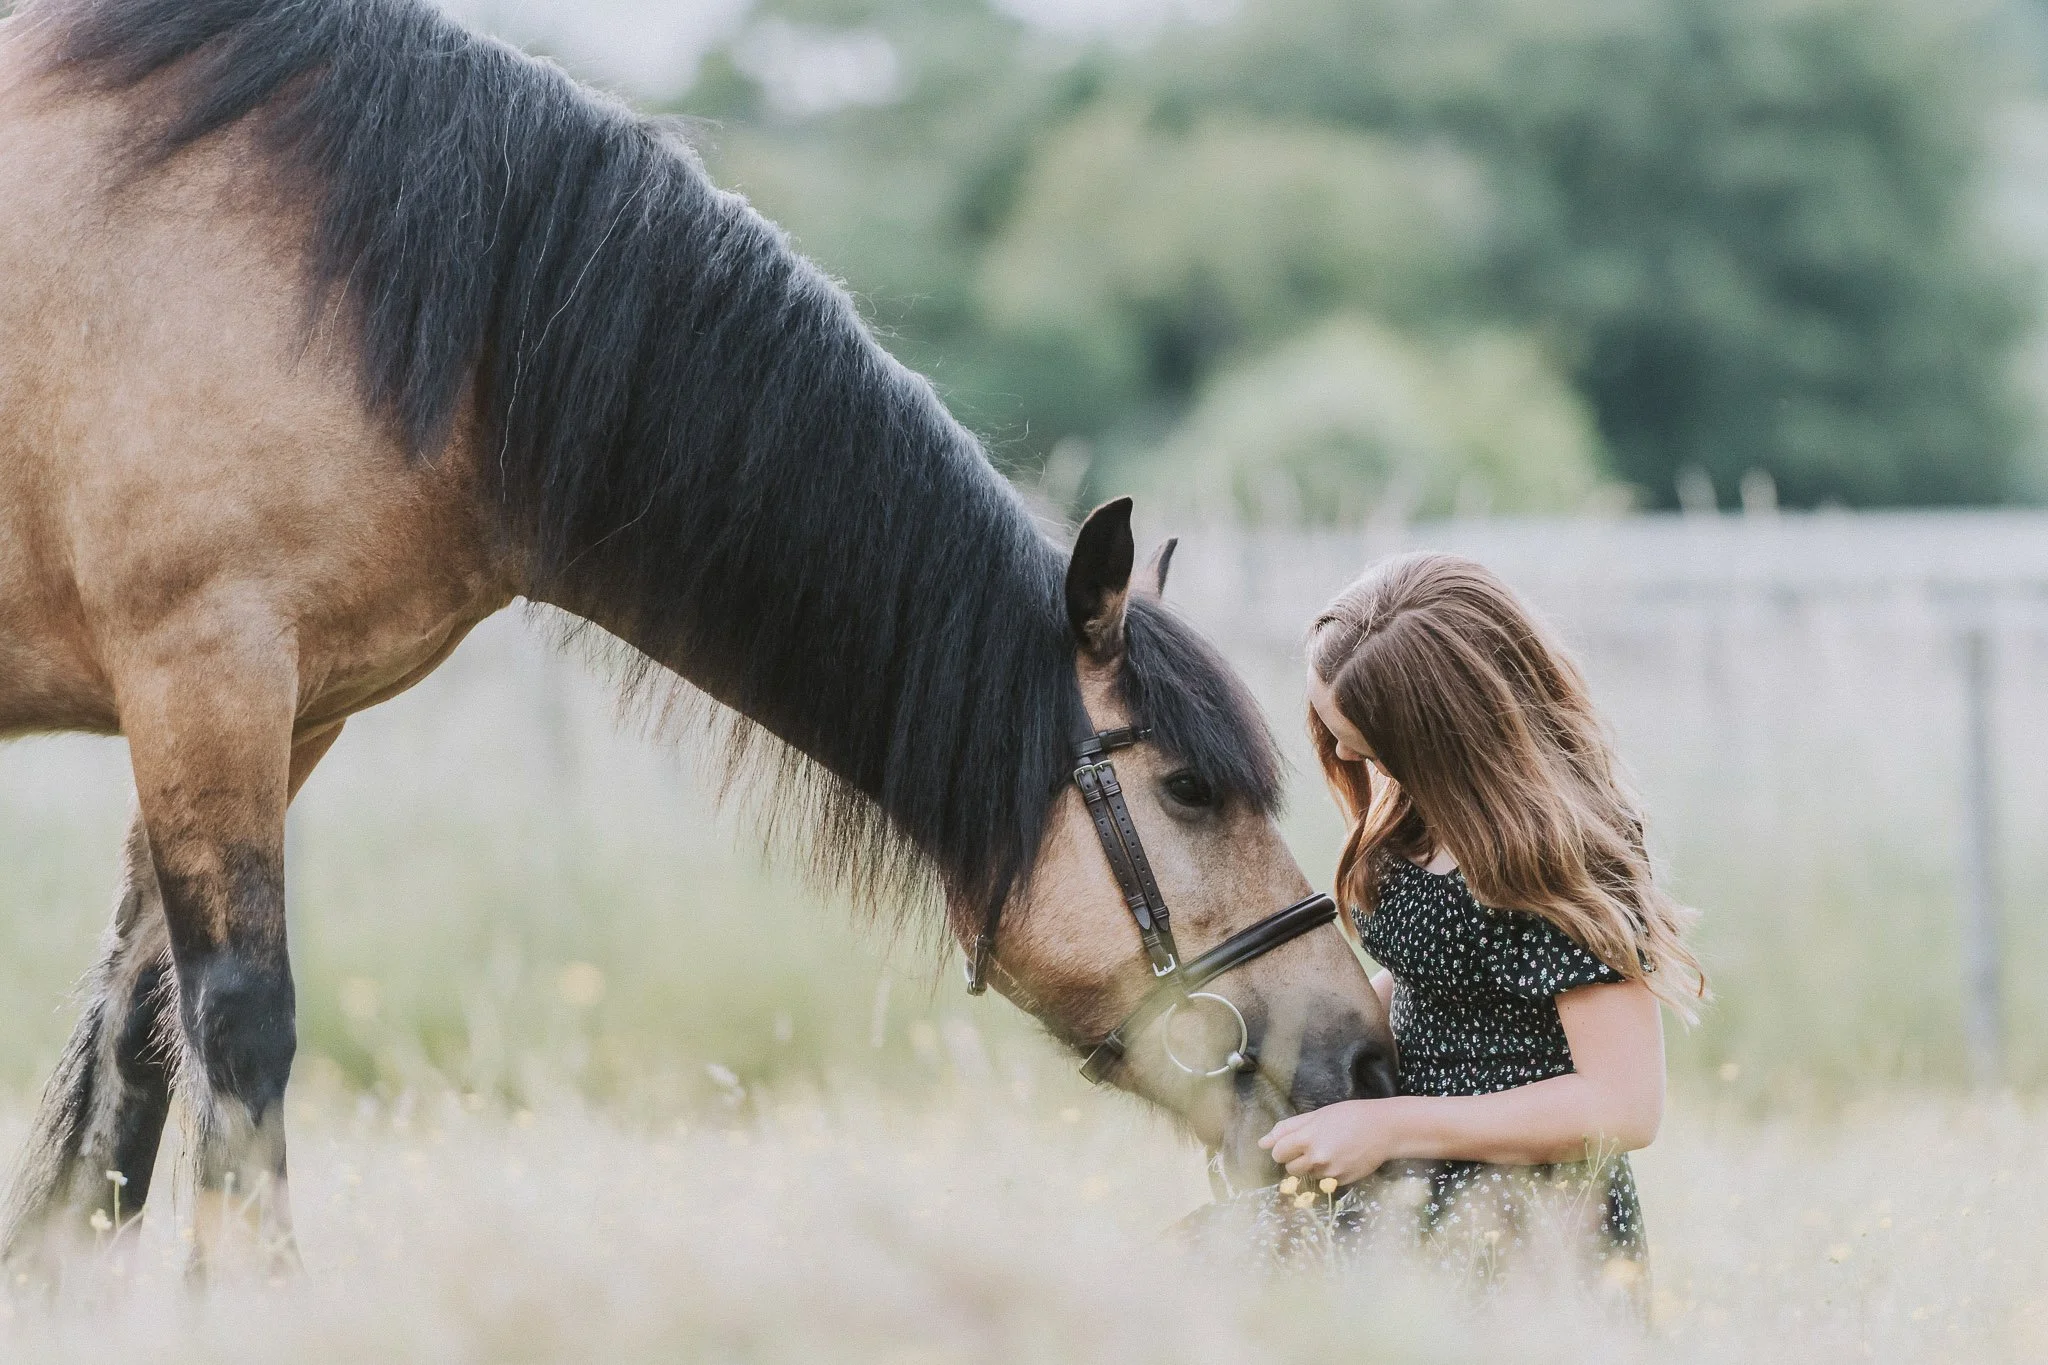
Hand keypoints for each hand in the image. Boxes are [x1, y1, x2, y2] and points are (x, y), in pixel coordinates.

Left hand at [1259, 1099, 1404, 1185]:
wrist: (1384, 1130)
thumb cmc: (1349, 1116)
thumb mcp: (1316, 1115)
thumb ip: (1287, 1129)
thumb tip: (1262, 1142)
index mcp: (1307, 1137)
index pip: (1277, 1152)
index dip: (1281, 1149)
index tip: (1290, 1145)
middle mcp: (1316, 1157)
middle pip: (1289, 1169)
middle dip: (1295, 1160)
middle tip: (1311, 1147)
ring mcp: (1329, 1172)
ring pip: (1307, 1176)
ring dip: (1311, 1167)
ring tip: (1328, 1151)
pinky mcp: (1341, 1182)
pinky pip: (1324, 1182)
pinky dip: (1327, 1174)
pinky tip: (1340, 1159)